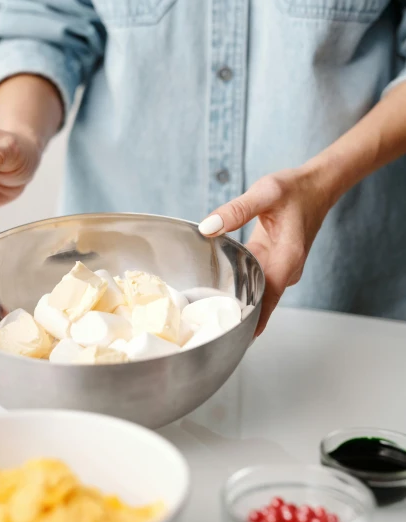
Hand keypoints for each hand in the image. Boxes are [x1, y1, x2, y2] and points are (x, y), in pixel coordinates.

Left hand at [198, 168, 332, 335]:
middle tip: (205, 321)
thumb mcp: (264, 193)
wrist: (317, 185)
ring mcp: (280, 266)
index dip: (252, 320)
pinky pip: (253, 276)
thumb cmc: (295, 189)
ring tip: (205, 306)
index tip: (234, 336)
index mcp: (287, 257)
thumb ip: (236, 210)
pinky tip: (216, 281)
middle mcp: (286, 268)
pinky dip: (237, 279)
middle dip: (237, 310)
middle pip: (260, 299)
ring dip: (235, 295)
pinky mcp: (272, 260)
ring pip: (256, 288)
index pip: (269, 297)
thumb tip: (207, 227)